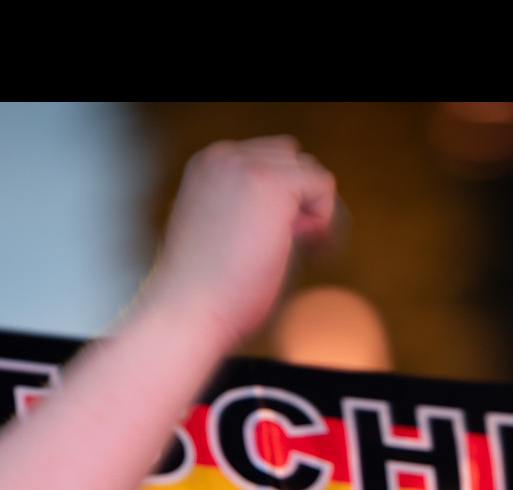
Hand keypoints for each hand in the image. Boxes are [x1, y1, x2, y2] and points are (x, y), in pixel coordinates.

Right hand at [140, 137, 338, 347]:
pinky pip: (323, 185)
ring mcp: (244, 165)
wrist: (188, 310)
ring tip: (285, 247)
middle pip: (292, 158)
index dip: (282, 198)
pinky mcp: (269, 183)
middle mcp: (222, 156)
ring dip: (309, 210)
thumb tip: (297, 206)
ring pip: (310, 170)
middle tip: (284, 245)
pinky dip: (322, 219)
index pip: (269, 157)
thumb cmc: (205, 288)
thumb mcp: (221, 230)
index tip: (276, 236)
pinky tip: (296, 246)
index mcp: (207, 165)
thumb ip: (248, 206)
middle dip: (297, 200)